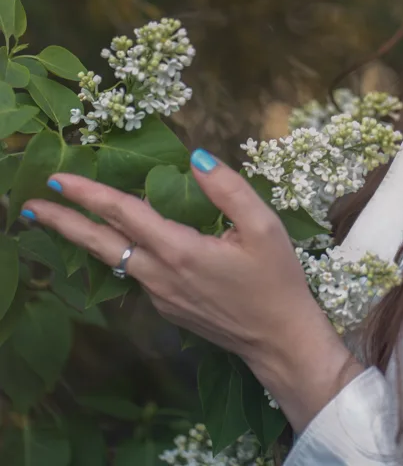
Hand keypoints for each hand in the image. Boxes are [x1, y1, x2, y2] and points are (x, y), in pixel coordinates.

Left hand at [21, 149, 363, 432]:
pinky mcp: (167, 308)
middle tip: (30, 205)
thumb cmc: (277, 279)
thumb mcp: (264, 225)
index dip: (90, 193)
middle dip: (63, 223)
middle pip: (101, 243)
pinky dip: (117, 251)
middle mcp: (161, 275)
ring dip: (84, 237)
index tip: (58, 178)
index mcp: (181, 251)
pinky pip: (135, 272)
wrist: (279, 340)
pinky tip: (119, 239)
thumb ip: (228, 188)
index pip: (125, 213)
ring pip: (114, 259)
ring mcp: (160, 296)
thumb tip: (197, 156)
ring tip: (58, 220)